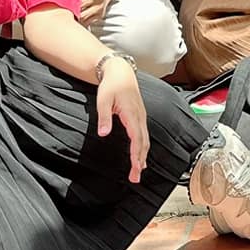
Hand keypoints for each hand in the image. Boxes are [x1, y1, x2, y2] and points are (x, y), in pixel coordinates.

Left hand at [94, 58, 150, 183]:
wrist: (120, 71)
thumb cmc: (111, 85)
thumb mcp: (103, 100)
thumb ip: (104, 117)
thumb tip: (103, 133)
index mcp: (132, 113)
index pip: (136, 139)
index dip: (136, 155)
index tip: (135, 168)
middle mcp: (140, 116)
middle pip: (143, 143)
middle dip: (140, 161)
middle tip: (135, 178)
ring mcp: (141, 116)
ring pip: (145, 140)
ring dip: (142, 156)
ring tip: (139, 171)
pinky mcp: (139, 116)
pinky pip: (144, 135)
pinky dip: (143, 148)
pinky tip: (141, 155)